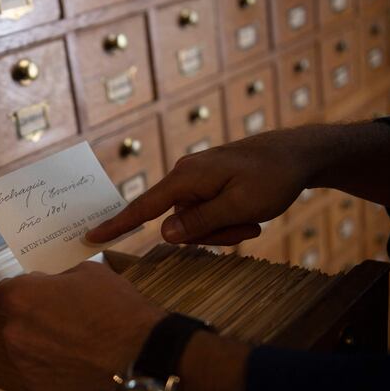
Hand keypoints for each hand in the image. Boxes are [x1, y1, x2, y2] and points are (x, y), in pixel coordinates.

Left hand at [0, 261, 162, 390]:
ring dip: (43, 347)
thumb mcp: (89, 272)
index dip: (26, 292)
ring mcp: (25, 365)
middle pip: (16, 323)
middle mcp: (14, 332)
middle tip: (66, 322)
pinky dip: (56, 373)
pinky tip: (79, 367)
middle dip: (35, 321)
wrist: (140, 352)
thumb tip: (55, 287)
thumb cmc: (115, 306)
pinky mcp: (40, 390)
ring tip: (75, 348)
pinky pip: (42, 375)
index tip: (43, 295)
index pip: (6, 291)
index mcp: (21, 298)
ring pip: (27, 351)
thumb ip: (61, 279)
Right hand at [86, 129, 311, 245]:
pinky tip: (252, 213)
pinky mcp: (208, 183)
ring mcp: (197, 180)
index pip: (142, 207)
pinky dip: (228, 220)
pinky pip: (208, 212)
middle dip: (211, 233)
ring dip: (224, 228)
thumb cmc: (273, 178)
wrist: (299, 154)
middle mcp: (185, 177)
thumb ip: (199, 222)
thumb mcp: (239, 206)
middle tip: (247, 227)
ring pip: (197, 222)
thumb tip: (162, 233)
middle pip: (179, 223)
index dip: (116, 225)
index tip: (90, 237)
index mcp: (186, 179)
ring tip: (254, 218)